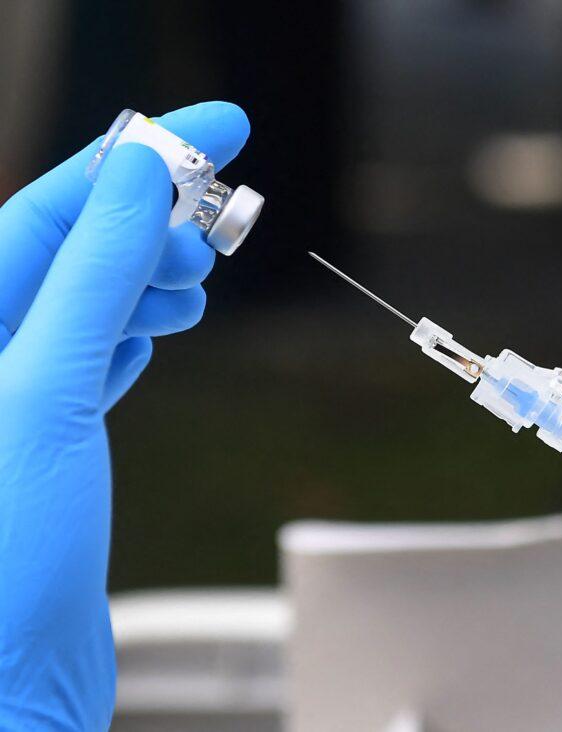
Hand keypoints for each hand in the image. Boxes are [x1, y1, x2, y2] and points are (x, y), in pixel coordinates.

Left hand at [0, 102, 249, 728]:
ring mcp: (11, 396)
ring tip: (200, 272)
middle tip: (219, 213)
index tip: (213, 123)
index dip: (136, 158)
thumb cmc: (1, 560)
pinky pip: (92, 351)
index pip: (51, 208)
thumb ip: (91, 278)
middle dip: (152, 219)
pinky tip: (160, 325)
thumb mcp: (41, 392)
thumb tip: (139, 181)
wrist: (8, 680)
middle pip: (72, 247)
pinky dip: (137, 328)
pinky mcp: (45, 438)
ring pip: (88, 299)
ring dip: (151, 274)